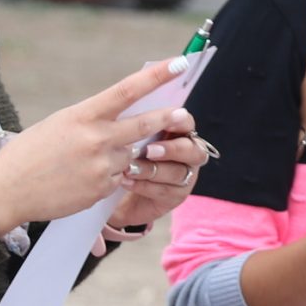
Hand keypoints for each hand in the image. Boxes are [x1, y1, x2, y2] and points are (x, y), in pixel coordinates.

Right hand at [0, 57, 190, 236]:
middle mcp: (96, 138)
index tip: (179, 62)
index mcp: (82, 115)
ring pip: (130, 155)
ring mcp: (102, 166)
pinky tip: (81, 178)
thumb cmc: (29, 153)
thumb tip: (122, 115)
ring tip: (86, 160)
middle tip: (183, 113)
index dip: (157, 76)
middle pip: (145, 124)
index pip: (127, 90)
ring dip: (121, 155)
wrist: (6, 191)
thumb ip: (92, 119)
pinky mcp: (102, 189)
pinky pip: (119, 178)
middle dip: (167, 118)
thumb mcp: (59, 124)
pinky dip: (110, 176)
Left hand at [94, 109, 207, 255]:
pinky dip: (144, 186)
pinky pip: (165, 191)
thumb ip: (133, 124)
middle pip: (193, 150)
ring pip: (178, 172)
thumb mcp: (125, 136)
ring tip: (129, 168)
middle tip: (149, 150)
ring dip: (152, 170)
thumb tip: (128, 109)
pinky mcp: (176, 196)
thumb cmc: (120, 155)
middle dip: (172, 150)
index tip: (164, 119)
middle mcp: (188, 154)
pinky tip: (126, 181)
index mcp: (178, 133)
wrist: (113, 190)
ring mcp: (185, 177)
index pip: (187, 123)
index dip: (179, 121)